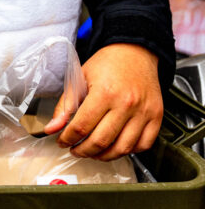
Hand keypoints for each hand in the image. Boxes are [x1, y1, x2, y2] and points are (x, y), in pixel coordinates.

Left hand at [43, 43, 162, 160]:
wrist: (135, 52)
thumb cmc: (107, 64)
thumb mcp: (80, 78)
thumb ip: (65, 105)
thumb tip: (52, 128)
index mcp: (105, 92)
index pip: (82, 126)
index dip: (67, 138)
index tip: (62, 141)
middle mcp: (126, 104)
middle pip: (101, 141)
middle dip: (83, 151)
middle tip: (74, 149)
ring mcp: (144, 112)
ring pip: (123, 148)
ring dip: (104, 156)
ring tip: (92, 152)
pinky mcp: (156, 117)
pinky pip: (144, 145)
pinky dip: (128, 151)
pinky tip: (115, 146)